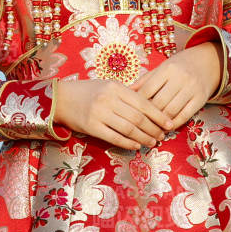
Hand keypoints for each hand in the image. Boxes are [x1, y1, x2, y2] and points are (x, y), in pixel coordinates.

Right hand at [52, 77, 169, 150]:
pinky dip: (128, 143)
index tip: (169, 123)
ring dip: (143, 137)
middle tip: (162, 135)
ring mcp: (99, 114)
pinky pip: (114, 138)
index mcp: (116, 87)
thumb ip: (128, 94)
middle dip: (153, 129)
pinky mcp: (91, 127)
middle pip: (138, 118)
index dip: (158, 115)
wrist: (61, 98)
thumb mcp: (108, 86)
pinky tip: (136, 145)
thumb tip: (151, 109)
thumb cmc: (89, 91)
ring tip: (152, 142)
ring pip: (128, 129)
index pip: (143, 103)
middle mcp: (108, 100)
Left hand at [131, 41, 221, 133]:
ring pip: (171, 111)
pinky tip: (166, 127)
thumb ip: (145, 80)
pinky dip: (173, 124)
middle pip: (159, 102)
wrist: (207, 63)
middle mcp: (181, 78)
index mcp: (167, 69)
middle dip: (147, 115)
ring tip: (150, 129)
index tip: (130, 111)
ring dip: (160, 122)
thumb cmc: (179, 67)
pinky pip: (185, 116)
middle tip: (138, 124)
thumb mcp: (162, 68)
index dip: (138, 103)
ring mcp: (192, 89)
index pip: (148, 89)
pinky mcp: (200, 99)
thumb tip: (126, 92)